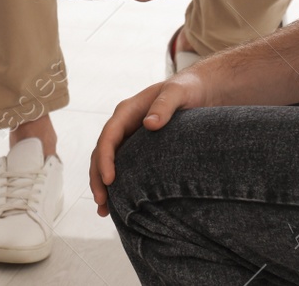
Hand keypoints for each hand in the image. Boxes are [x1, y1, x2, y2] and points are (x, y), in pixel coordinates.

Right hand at [90, 70, 208, 216]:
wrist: (200, 90)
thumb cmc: (187, 88)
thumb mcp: (177, 93)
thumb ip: (164, 105)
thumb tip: (149, 124)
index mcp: (127, 111)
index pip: (109, 135)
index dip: (105, 158)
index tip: (109, 180)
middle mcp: (124, 125)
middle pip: (102, 152)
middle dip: (98, 177)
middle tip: (102, 202)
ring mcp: (130, 137)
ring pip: (108, 161)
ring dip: (103, 184)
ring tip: (104, 210)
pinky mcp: (139, 148)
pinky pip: (123, 166)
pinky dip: (118, 184)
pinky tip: (118, 203)